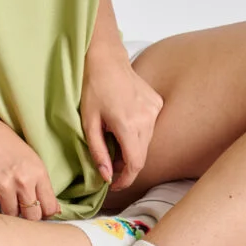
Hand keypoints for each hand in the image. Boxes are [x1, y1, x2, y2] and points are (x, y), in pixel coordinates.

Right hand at [0, 109, 61, 220]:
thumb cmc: (2, 141)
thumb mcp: (29, 157)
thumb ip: (40, 182)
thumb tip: (54, 210)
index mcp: (38, 171)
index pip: (50, 207)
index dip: (44, 213)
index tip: (37, 211)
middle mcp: (23, 180)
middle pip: (32, 216)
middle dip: (26, 214)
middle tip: (18, 206)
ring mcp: (3, 185)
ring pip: (10, 214)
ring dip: (6, 207)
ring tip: (0, 191)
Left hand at [81, 47, 163, 192]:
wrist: (106, 59)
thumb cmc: (93, 89)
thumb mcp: (88, 123)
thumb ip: (98, 152)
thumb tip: (107, 176)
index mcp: (128, 125)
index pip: (135, 164)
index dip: (126, 179)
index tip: (115, 185)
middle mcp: (146, 119)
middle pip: (141, 155)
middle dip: (126, 166)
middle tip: (109, 165)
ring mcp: (154, 110)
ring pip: (146, 142)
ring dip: (132, 149)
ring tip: (113, 142)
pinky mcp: (157, 102)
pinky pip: (150, 126)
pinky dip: (138, 132)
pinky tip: (124, 122)